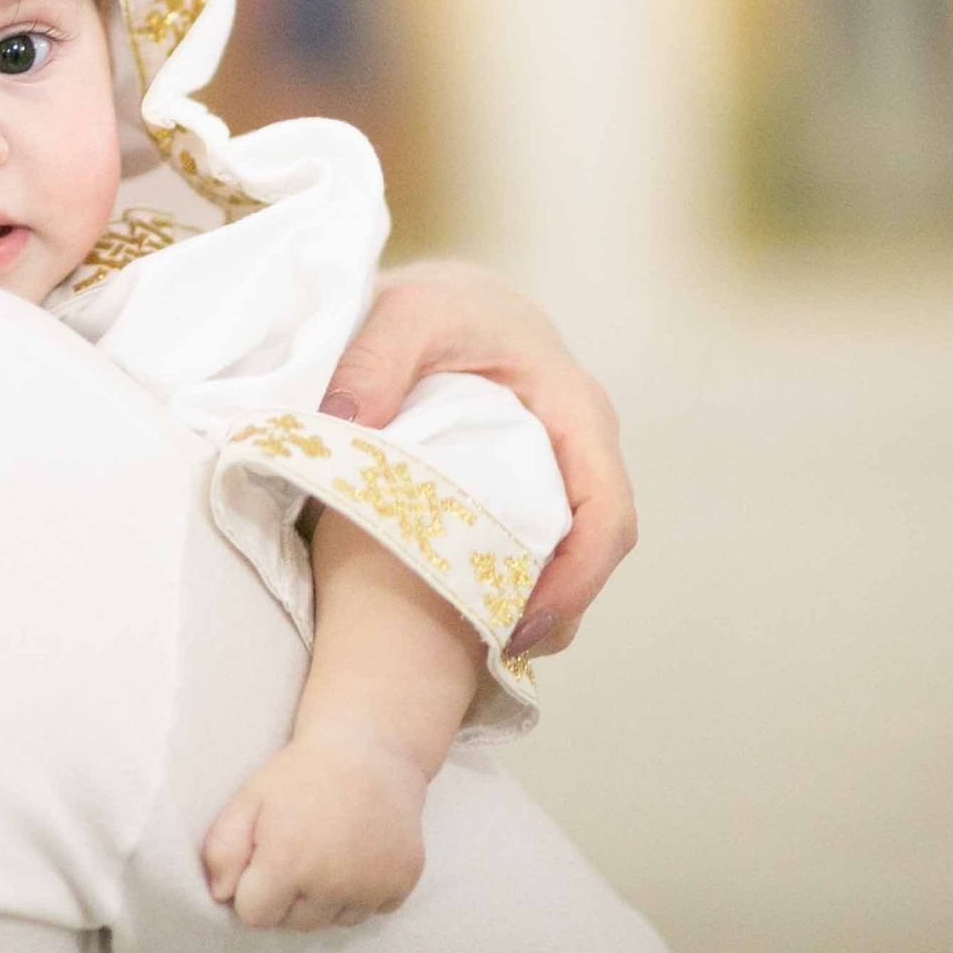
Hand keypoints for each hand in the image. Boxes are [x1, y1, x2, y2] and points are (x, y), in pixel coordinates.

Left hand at [200, 729, 429, 930]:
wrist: (369, 746)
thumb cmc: (302, 774)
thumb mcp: (249, 799)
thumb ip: (221, 850)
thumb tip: (220, 896)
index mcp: (287, 863)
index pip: (255, 917)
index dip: (254, 891)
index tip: (264, 862)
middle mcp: (331, 883)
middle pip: (295, 923)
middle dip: (289, 896)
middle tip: (299, 849)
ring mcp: (372, 885)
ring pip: (335, 921)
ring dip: (327, 899)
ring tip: (328, 851)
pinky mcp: (402, 882)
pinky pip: (373, 910)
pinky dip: (363, 892)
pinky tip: (358, 854)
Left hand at [323, 259, 633, 657]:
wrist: (449, 298)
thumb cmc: (439, 304)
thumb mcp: (404, 313)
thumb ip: (374, 360)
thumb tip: (345, 426)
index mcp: (575, 411)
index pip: (607, 511)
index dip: (576, 579)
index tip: (522, 625)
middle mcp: (582, 451)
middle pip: (596, 551)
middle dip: (556, 611)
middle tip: (493, 655)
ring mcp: (561, 475)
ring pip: (568, 559)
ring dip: (532, 606)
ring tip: (475, 650)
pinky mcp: (531, 492)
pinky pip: (535, 550)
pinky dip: (507, 586)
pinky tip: (461, 613)